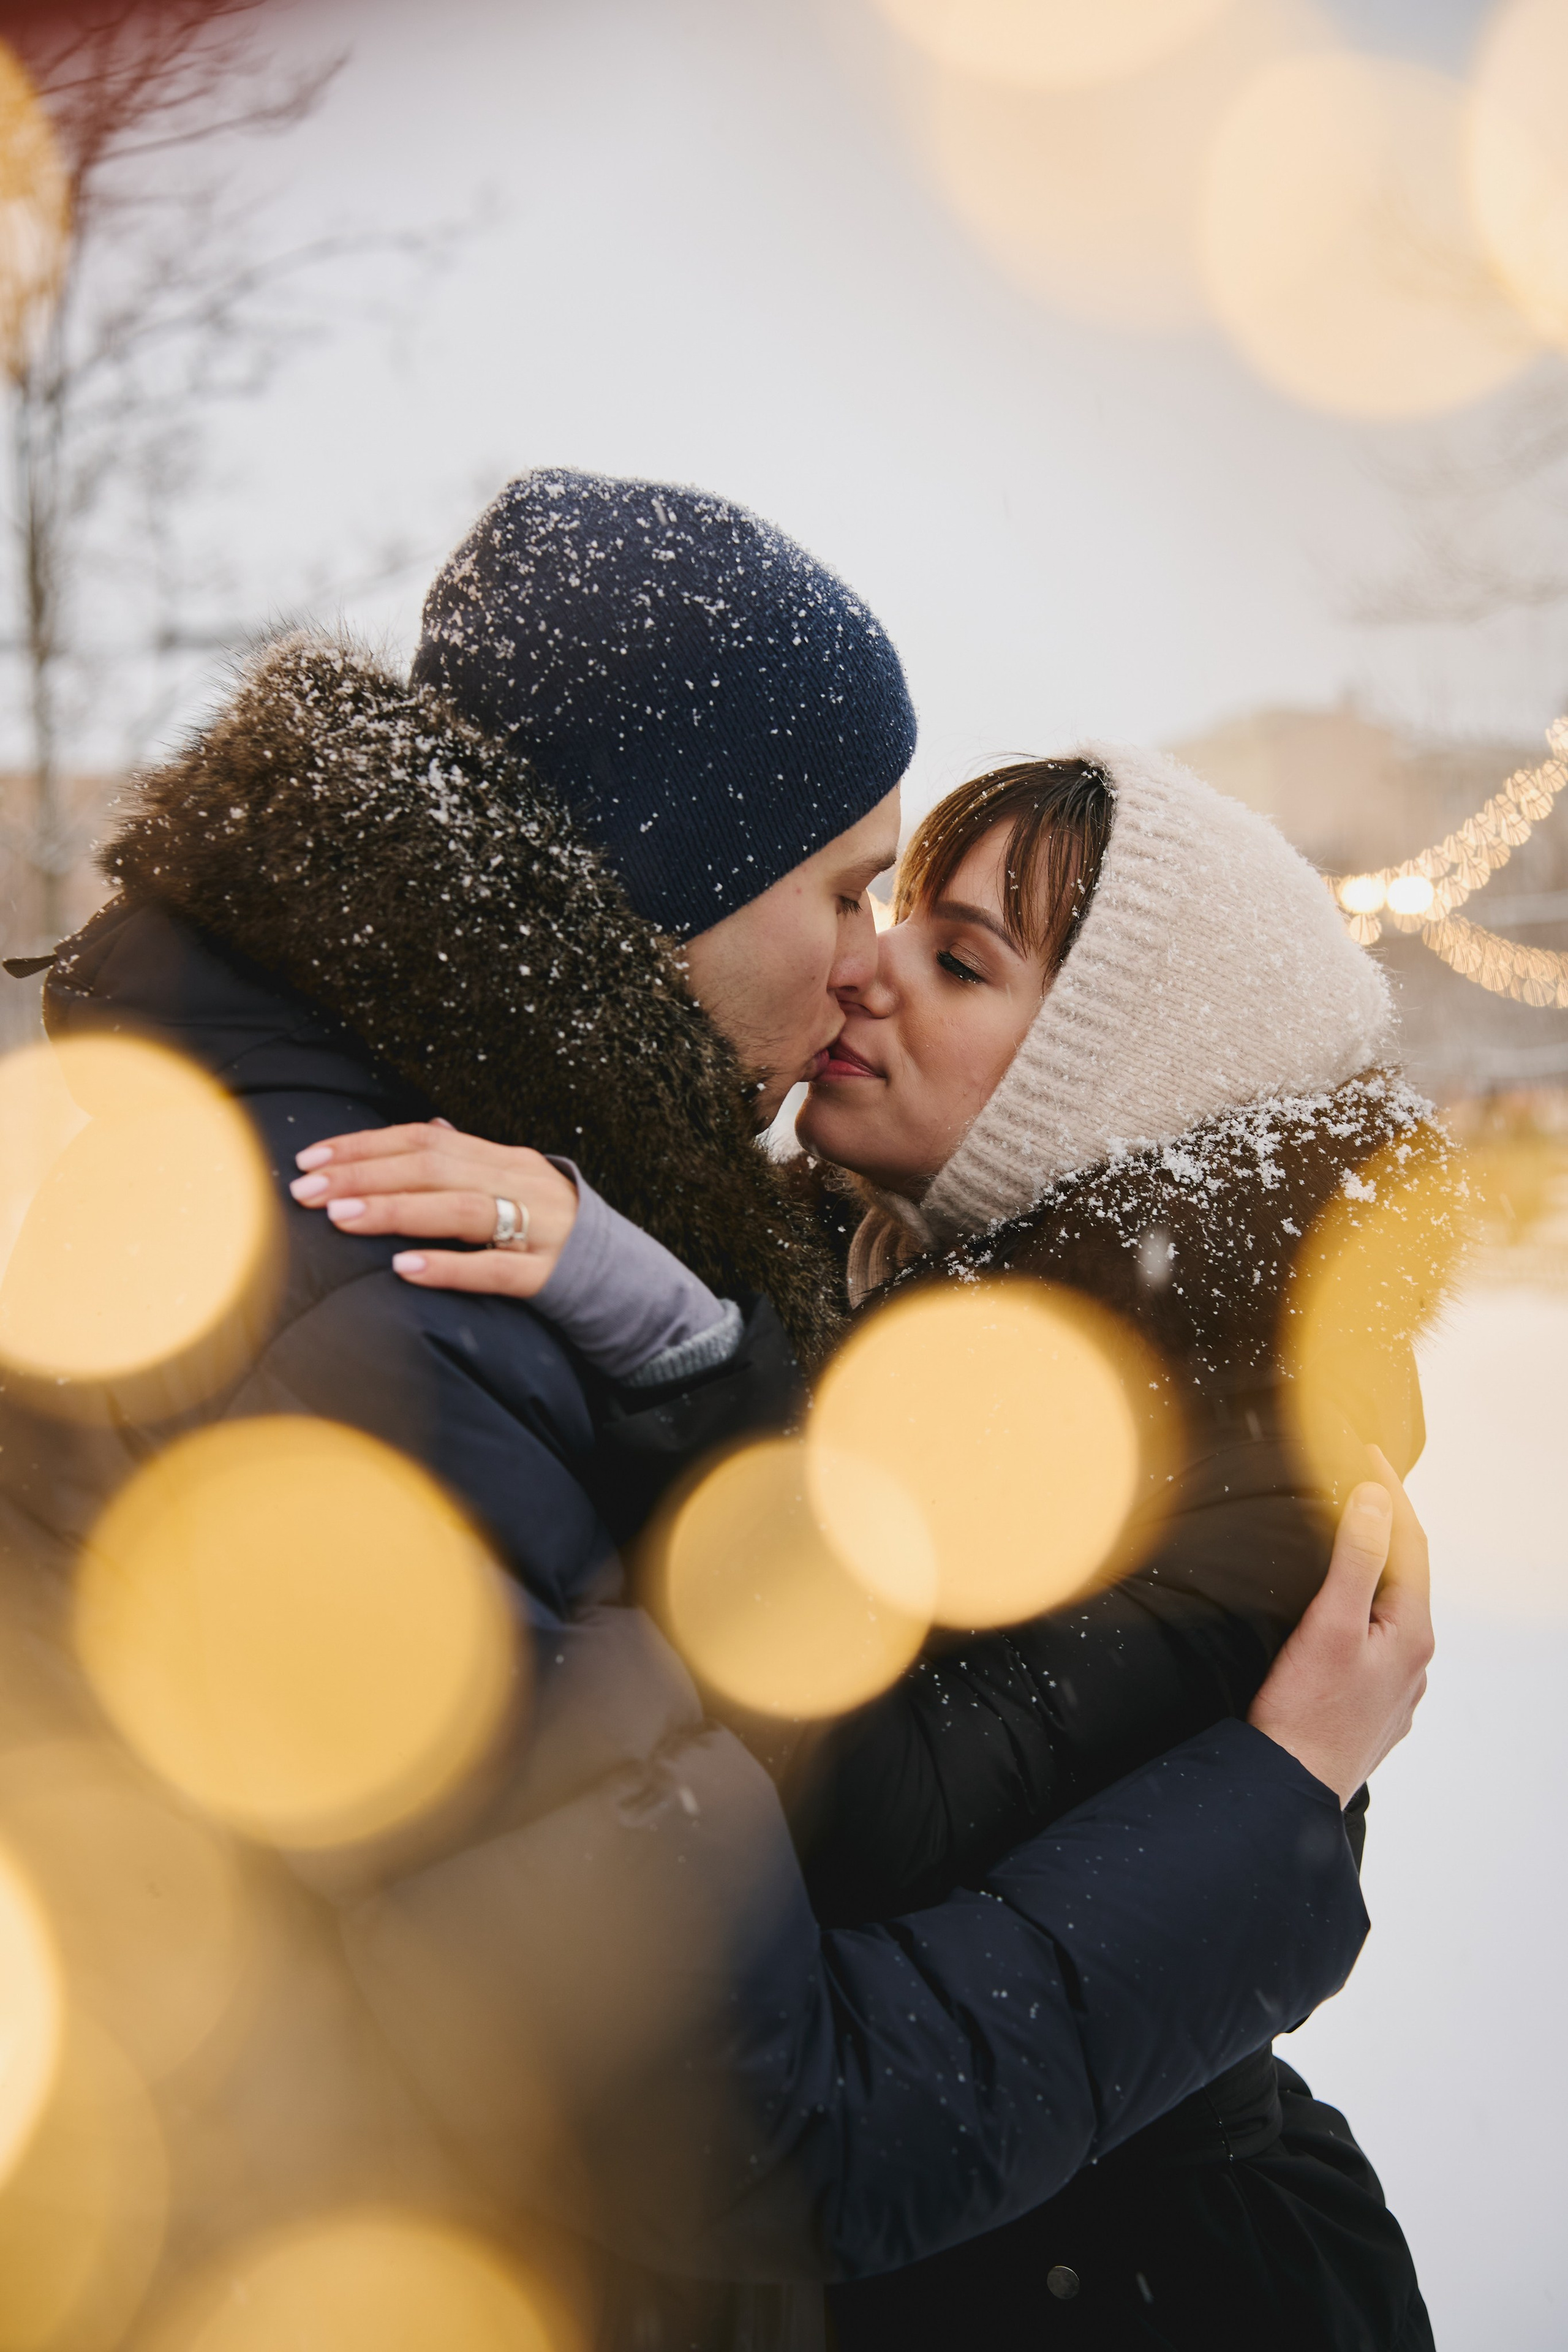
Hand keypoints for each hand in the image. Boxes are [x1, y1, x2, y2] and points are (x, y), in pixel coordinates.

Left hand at [289, 1120, 577, 1298]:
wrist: (626, 1279)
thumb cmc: (554, 1232)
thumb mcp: (516, 1185)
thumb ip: (472, 1160)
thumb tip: (430, 1127)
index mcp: (505, 1159)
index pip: (425, 1139)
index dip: (364, 1146)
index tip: (310, 1158)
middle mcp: (520, 1184)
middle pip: (434, 1167)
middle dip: (363, 1175)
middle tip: (305, 1190)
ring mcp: (537, 1229)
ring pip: (461, 1210)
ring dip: (395, 1211)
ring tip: (341, 1218)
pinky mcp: (547, 1276)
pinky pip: (495, 1269)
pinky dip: (448, 1266)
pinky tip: (404, 1269)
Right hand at [1247, 1449, 1432, 1804]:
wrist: (1288, 1789)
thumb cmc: (1305, 1713)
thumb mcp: (1329, 1625)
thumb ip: (1356, 1560)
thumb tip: (1375, 1499)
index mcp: (1411, 1633)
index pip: (1411, 1543)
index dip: (1391, 1492)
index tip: (1366, 1452)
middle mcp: (1414, 1660)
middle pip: (1406, 1576)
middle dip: (1385, 1527)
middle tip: (1356, 1484)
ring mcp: (1396, 1689)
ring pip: (1391, 1613)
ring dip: (1374, 1572)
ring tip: (1345, 1541)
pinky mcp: (1372, 1709)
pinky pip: (1375, 1645)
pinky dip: (1361, 1612)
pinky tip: (1338, 1616)